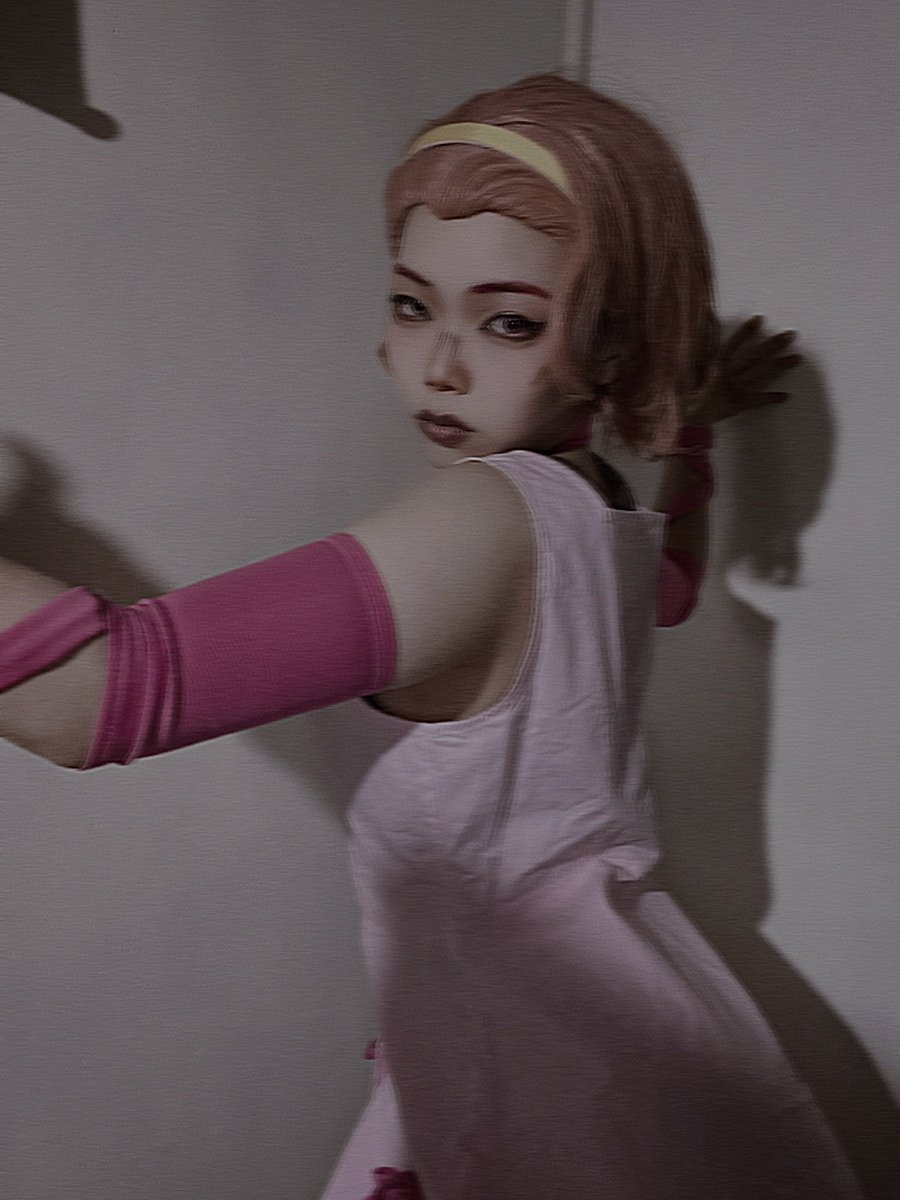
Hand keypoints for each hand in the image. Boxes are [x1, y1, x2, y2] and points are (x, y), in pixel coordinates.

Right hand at [683, 315, 803, 425]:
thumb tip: (706, 319)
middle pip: (754, 358)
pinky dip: (770, 399)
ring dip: (780, 367)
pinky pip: (756, 401)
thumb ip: (700, 347)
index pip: (733, 346)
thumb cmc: (686, 392)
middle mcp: (729, 377)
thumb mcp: (690, 367)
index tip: (759, 319)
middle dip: (773, 345)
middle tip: (791, 335)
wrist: (686, 419)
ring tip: (797, 358)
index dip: (745, 333)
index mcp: (715, 367)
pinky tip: (785, 396)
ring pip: (761, 376)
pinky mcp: (738, 405)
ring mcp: (736, 391)